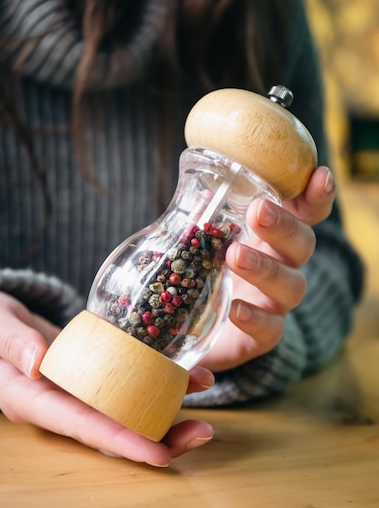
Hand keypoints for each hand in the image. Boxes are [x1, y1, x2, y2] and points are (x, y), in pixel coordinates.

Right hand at [0, 290, 213, 466]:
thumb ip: (11, 341)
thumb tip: (38, 362)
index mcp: (31, 401)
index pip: (81, 427)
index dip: (120, 442)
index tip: (159, 454)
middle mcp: (60, 404)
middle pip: (112, 429)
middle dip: (157, 436)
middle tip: (202, 433)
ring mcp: (78, 392)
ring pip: (126, 410)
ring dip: (168, 410)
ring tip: (206, 397)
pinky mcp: (92, 375)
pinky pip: (128, 383)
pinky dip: (158, 380)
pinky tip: (188, 371)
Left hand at [202, 165, 335, 371]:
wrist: (188, 327)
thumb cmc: (200, 269)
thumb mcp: (197, 236)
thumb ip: (201, 208)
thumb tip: (195, 170)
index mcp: (270, 236)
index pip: (304, 213)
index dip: (316, 196)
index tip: (318, 176)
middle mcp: (279, 266)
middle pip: (302, 245)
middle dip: (284, 226)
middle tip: (259, 211)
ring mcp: (272, 303)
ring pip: (291, 286)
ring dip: (266, 268)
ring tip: (234, 255)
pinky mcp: (259, 337)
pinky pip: (271, 330)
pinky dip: (256, 318)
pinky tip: (235, 308)